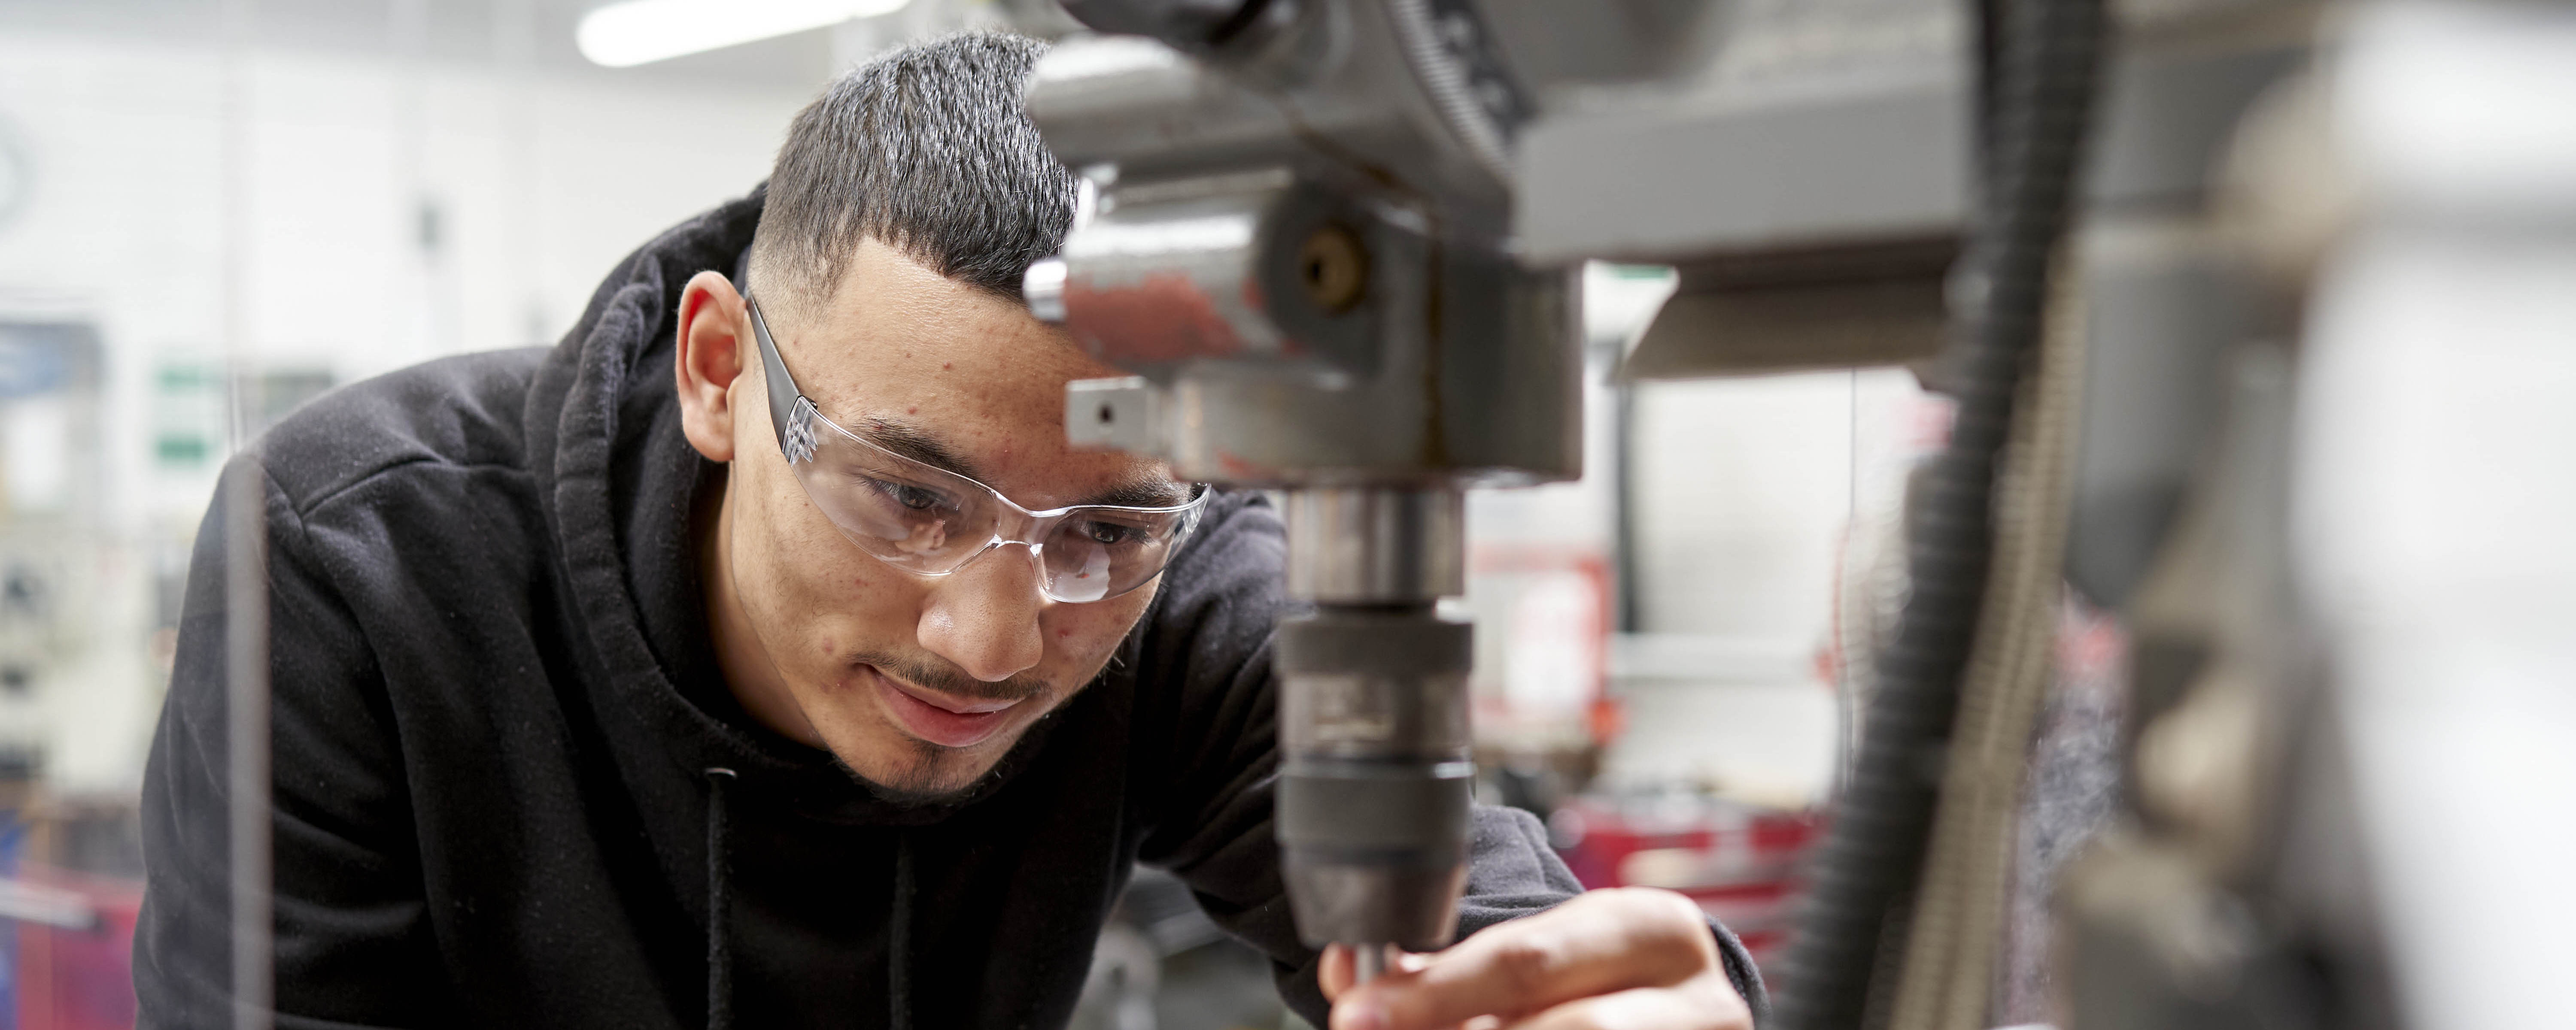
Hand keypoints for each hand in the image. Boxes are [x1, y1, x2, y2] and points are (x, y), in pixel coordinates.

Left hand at [1318, 887, 1752, 1029]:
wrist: (1680, 1012)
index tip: (1359, 1011)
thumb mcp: (1538, 957)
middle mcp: (1694, 997)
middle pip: (1566, 1028)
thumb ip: (1447, 969)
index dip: (1436, 992)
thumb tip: (1349, 976)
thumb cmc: (1599, 981)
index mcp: (1650, 928)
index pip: (1528, 957)